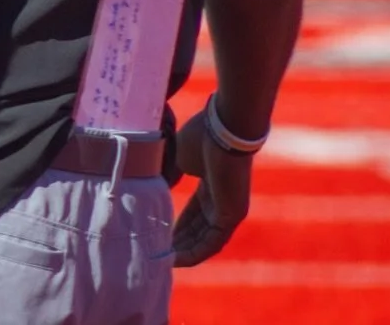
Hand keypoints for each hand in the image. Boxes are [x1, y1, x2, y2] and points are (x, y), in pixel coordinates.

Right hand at [171, 110, 253, 267]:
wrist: (222, 129)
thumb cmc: (201, 137)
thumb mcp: (179, 158)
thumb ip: (170, 175)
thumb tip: (157, 188)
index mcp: (210, 185)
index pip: (194, 213)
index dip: (177, 226)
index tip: (159, 234)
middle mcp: (222, 199)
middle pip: (199, 229)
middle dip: (179, 242)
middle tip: (157, 253)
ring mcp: (229, 208)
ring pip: (206, 239)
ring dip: (186, 251)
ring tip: (164, 261)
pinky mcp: (232, 214)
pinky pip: (213, 242)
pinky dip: (196, 252)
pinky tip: (177, 259)